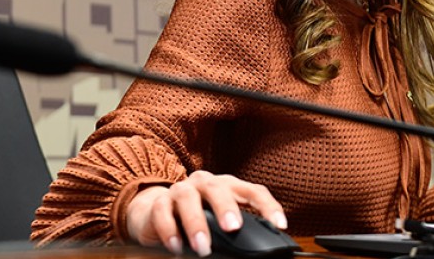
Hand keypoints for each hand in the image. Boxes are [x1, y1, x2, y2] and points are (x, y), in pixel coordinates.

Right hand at [126, 170, 286, 255]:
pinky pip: (163, 213)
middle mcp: (206, 183)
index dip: (267, 206)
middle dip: (227, 207)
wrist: (154, 211)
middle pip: (219, 189)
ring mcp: (181, 190)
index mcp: (228, 186)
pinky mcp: (159, 203)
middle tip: (233, 227)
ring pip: (189, 199)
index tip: (279, 224)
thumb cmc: (197, 216)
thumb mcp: (219, 220)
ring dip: (196, 224)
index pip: (252, 190)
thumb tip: (256, 249)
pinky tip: (176, 247)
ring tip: (202, 247)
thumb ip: (236, 230)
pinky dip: (170, 231)